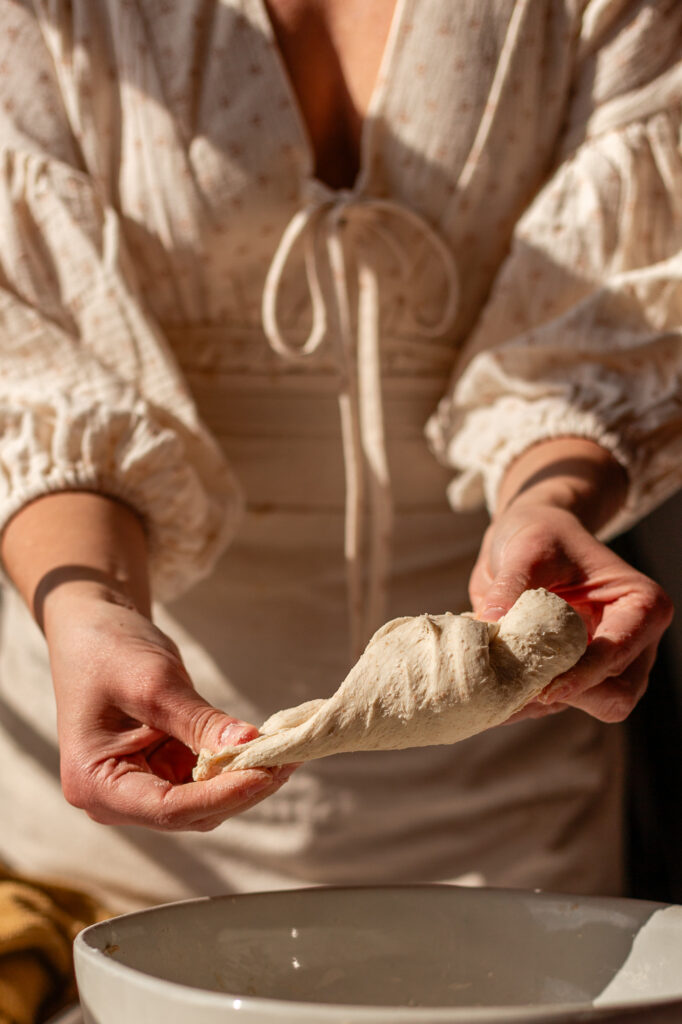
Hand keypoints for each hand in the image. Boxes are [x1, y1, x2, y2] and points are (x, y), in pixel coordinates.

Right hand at [45, 587, 292, 830]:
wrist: (94, 628)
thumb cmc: (109, 651)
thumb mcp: (154, 683)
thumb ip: (200, 721)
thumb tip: (251, 744)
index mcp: (95, 783)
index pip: (167, 808)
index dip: (221, 796)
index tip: (265, 773)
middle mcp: (114, 798)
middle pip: (189, 812)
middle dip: (240, 788)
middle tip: (287, 760)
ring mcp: (139, 787)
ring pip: (203, 802)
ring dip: (244, 780)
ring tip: (285, 753)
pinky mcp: (162, 770)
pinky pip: (205, 780)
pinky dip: (235, 766)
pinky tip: (265, 748)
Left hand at [469, 503, 672, 722]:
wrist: (530, 539)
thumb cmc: (541, 536)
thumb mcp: (528, 550)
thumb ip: (513, 584)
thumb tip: (490, 622)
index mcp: (640, 605)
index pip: (618, 652)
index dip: (584, 676)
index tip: (545, 688)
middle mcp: (634, 641)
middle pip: (616, 696)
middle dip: (570, 698)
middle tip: (517, 691)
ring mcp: (608, 663)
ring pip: (587, 707)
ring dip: (544, 705)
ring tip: (497, 692)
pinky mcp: (579, 675)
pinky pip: (560, 703)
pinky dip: (529, 703)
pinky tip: (493, 695)